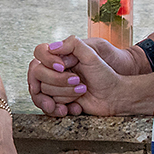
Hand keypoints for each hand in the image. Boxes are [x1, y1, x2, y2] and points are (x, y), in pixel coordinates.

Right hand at [26, 36, 145, 115]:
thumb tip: (51, 47)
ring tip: (82, 92)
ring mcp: (56, 86)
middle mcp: (55, 70)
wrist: (115, 96)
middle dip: (59, 82)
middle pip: (38, 76)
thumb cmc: (105, 73)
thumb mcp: (93, 53)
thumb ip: (73, 44)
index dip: (47, 62)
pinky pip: (49, 106)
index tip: (62, 67)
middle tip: (79, 83)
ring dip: (64, 95)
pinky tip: (75, 108)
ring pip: (44, 92)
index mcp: (61, 55)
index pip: (39, 53)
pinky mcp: (59, 101)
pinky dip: (60, 109)